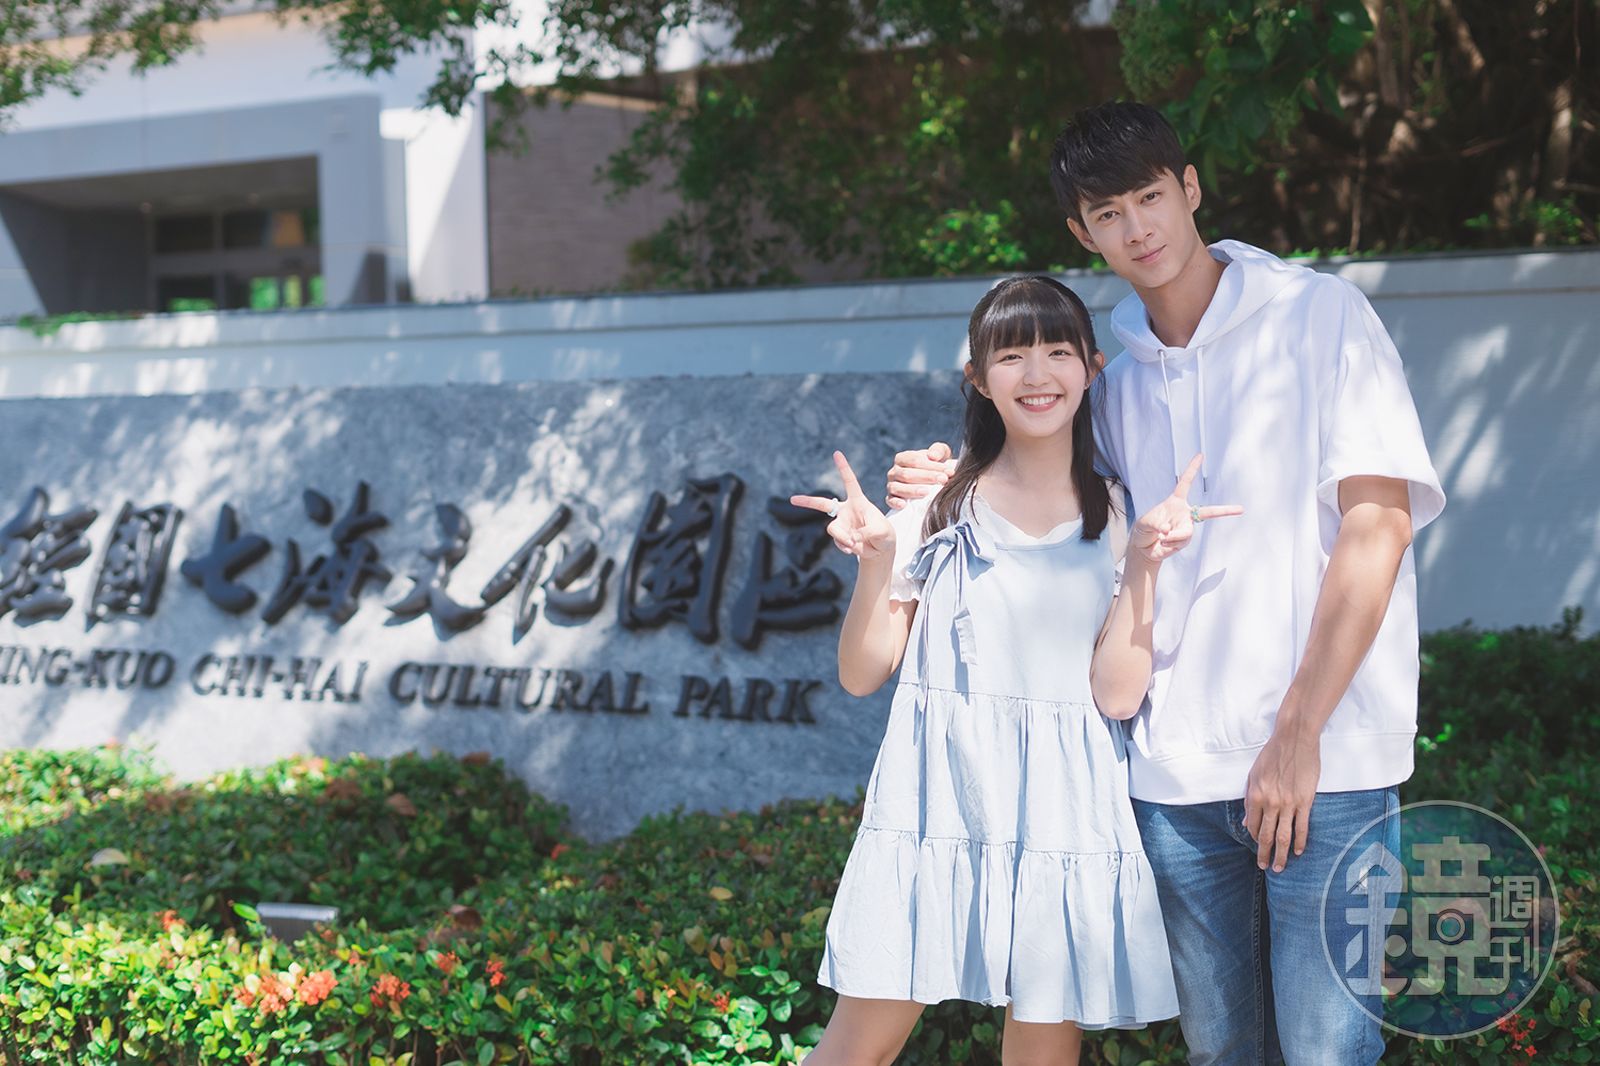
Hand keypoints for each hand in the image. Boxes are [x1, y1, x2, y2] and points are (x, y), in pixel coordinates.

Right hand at [792, 452, 895, 559]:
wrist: (882, 549)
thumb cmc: (885, 534)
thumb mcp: (882, 531)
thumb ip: (867, 532)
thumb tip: (851, 539)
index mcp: (858, 501)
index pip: (850, 482)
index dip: (843, 468)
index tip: (836, 453)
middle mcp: (846, 511)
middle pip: (823, 504)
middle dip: (807, 502)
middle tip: (792, 500)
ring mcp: (841, 524)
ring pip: (833, 529)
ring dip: (843, 538)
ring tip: (854, 544)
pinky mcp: (839, 538)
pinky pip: (837, 542)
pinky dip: (845, 547)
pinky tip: (853, 549)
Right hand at [885, 441, 954, 509]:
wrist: (934, 482)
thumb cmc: (936, 466)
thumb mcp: (941, 454)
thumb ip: (938, 450)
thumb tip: (933, 456)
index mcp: (902, 458)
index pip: (915, 461)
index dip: (931, 466)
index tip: (948, 471)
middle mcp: (894, 471)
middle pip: (906, 474)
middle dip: (926, 477)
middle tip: (943, 480)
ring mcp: (891, 485)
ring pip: (897, 487)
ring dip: (912, 490)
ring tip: (927, 492)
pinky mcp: (891, 499)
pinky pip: (890, 501)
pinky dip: (895, 502)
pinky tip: (904, 505)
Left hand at [1130, 454, 1242, 561]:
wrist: (1144, 546)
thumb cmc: (1144, 529)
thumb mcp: (1145, 522)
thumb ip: (1156, 523)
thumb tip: (1168, 530)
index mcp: (1174, 502)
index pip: (1185, 483)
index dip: (1192, 469)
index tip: (1200, 456)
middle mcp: (1184, 514)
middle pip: (1208, 512)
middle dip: (1225, 511)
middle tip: (1241, 509)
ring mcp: (1186, 528)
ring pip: (1186, 532)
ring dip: (1172, 537)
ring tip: (1160, 537)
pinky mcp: (1184, 541)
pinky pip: (1180, 542)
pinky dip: (1169, 544)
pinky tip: (1162, 543)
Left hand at [1243, 730, 1320, 871]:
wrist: (1294, 739)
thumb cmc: (1272, 755)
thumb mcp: (1253, 775)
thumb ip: (1249, 799)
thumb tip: (1247, 822)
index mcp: (1256, 795)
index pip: (1253, 826)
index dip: (1255, 839)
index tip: (1258, 847)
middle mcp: (1271, 803)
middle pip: (1267, 836)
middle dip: (1265, 854)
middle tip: (1265, 866)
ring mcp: (1289, 803)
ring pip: (1284, 836)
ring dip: (1281, 854)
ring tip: (1279, 867)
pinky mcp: (1305, 801)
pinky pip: (1302, 827)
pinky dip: (1299, 842)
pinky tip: (1297, 852)